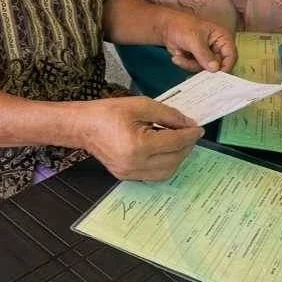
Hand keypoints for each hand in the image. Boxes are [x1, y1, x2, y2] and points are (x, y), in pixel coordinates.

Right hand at [75, 96, 203, 180]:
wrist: (83, 126)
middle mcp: (135, 164)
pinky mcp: (126, 177)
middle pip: (174, 160)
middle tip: (190, 133)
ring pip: (166, 172)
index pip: (174, 142)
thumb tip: (188, 123)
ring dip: (178, 158)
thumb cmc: (107, 113)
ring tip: (179, 142)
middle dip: (187, 147)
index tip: (199, 128)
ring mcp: (130, 174)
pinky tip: (165, 150)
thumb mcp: (141, 105)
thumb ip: (168, 115)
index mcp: (138, 145)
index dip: (190, 134)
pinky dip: (165, 164)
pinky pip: (154, 175)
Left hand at [159, 10, 235, 72]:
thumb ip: (204, 55)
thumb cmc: (182, 26)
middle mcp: (217, 47)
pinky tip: (177, 56)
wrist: (166, 27)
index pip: (231, 55)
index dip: (226, 66)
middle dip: (202, 66)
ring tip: (178, 56)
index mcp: (222, 37)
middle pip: (218, 65)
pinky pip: (195, 68)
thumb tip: (215, 69)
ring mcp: (207, 54)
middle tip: (191, 64)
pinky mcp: (198, 60)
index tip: (216, 75)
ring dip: (190, 64)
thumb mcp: (194, 40)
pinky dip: (185, 64)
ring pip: (205, 69)